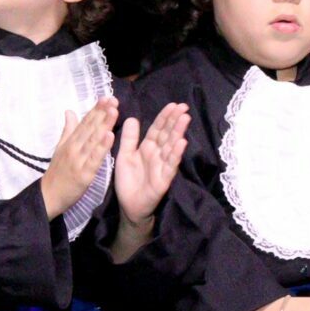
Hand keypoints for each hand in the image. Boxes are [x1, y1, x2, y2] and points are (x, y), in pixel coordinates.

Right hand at [40, 98, 117, 218]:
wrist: (49, 196)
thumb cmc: (57, 173)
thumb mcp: (60, 148)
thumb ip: (68, 130)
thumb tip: (70, 111)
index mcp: (70, 141)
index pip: (85, 122)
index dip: (96, 109)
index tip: (106, 97)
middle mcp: (74, 147)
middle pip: (90, 128)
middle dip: (102, 113)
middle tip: (113, 99)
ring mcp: (79, 159)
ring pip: (93, 140)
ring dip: (104, 124)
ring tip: (114, 111)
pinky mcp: (84, 172)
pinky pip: (94, 158)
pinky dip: (102, 146)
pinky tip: (110, 136)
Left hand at [113, 102, 189, 225]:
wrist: (129, 206)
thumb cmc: (128, 180)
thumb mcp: (124, 155)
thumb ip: (129, 138)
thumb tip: (132, 117)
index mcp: (147, 148)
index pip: (157, 129)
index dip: (164, 117)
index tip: (173, 104)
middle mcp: (157, 155)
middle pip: (167, 135)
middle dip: (175, 120)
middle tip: (183, 106)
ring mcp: (162, 166)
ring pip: (171, 147)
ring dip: (178, 133)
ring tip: (185, 119)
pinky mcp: (163, 180)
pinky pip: (170, 165)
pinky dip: (176, 154)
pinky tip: (181, 143)